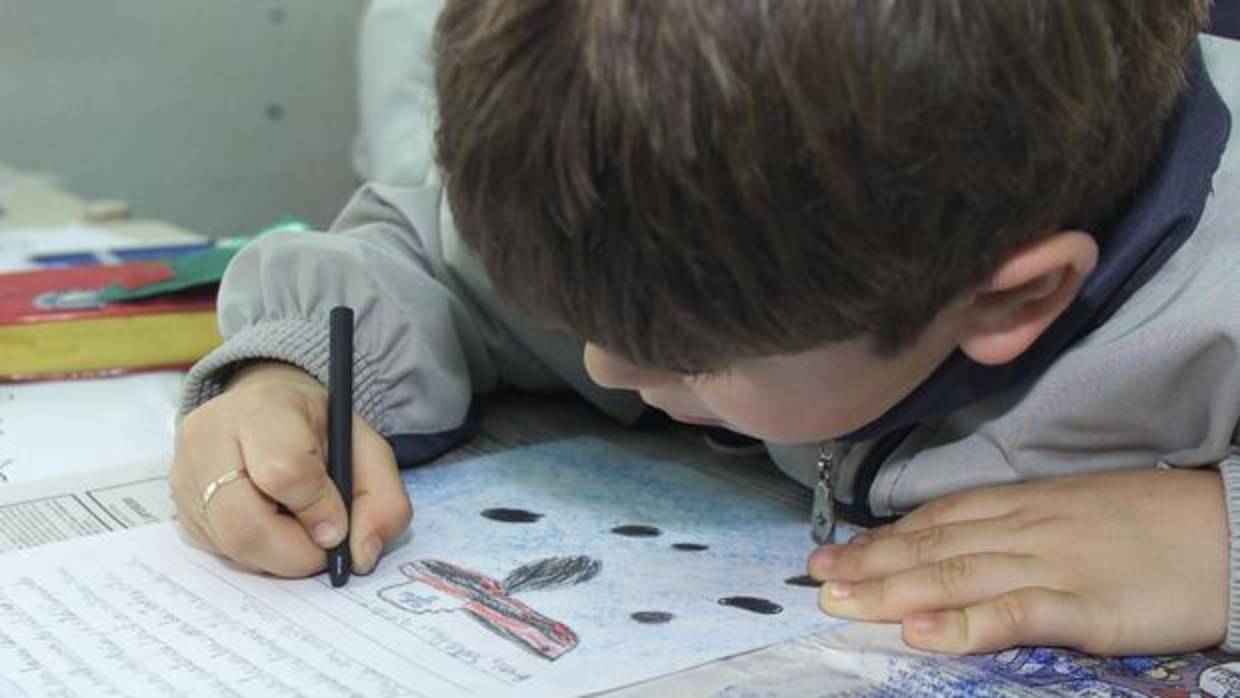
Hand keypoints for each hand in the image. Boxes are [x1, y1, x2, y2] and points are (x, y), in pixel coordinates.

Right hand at [170, 361, 411, 576]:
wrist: (266, 410)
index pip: (285, 472)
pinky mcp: (177, 508)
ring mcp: (184, 474)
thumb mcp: (366, 449)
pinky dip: (256, 553)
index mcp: (263, 408)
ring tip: (297, 525)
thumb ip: (382, 499)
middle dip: (296, 552)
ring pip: (231, 546)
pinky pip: (219, 551)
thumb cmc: (318, 430)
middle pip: (246, 524)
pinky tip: (271, 523)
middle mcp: (208, 437)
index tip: (338, 524)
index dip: (319, 510)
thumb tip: (362, 555)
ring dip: (277, 556)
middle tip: (321, 546)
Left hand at [808, 468, 1228, 654]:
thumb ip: (1013, 525)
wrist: (1227, 533)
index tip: (834, 554)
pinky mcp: (1084, 607)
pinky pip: (1015, 614)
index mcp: (1020, 505)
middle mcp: (1022, 530)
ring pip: (956, 577)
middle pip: (932, 548)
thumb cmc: (1149, 523)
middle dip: (869, 565)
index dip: (880, 539)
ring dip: (893, 591)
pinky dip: (965, 623)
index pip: (934, 522)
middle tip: (815, 581)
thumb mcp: (1070, 510)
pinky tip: (923, 632)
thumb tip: (957, 539)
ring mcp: (1051, 566)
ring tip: (843, 603)